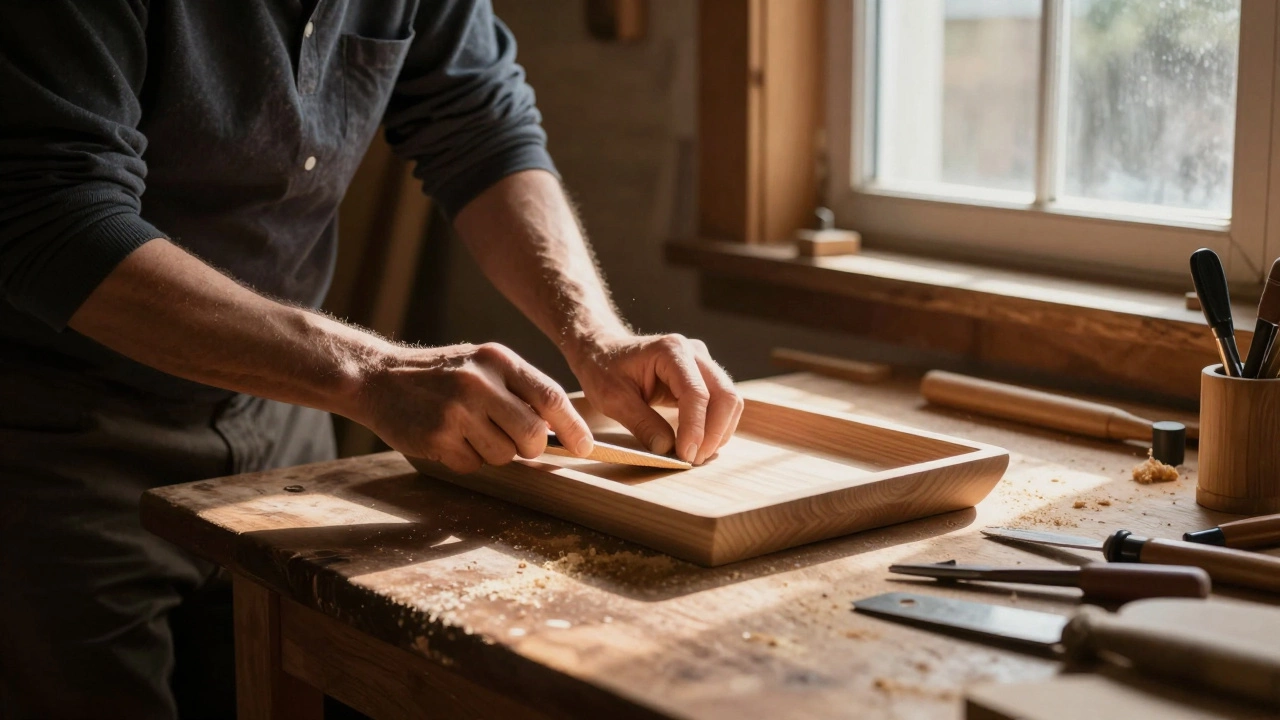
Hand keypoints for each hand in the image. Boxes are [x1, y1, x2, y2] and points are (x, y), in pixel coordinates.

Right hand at [354, 343, 592, 473]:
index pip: (551, 397)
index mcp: (498, 360)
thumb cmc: (441, 376)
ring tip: (469, 431)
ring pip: (504, 455)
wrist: (378, 379)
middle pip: (533, 434)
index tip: (586, 447)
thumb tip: (560, 430)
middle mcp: (480, 382)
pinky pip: (473, 465)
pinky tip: (448, 438)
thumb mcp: (482, 366)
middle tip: (515, 442)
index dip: (574, 427)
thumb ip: (519, 389)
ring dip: (493, 453)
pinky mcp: (438, 437)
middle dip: (530, 448)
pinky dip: (466, 459)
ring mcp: (458, 410)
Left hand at [569, 333, 742, 464]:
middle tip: (693, 460)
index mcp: (670, 350)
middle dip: (714, 433)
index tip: (685, 456)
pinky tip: (699, 443)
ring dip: (719, 432)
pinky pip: (722, 403)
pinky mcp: (703, 377)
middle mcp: (693, 352)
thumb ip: (641, 423)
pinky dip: (716, 426)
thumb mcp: (613, 398)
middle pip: (724, 395)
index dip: (695, 428)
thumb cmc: (604, 369)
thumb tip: (667, 450)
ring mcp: (702, 363)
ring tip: (695, 455)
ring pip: (729, 400)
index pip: (696, 393)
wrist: (603, 351)